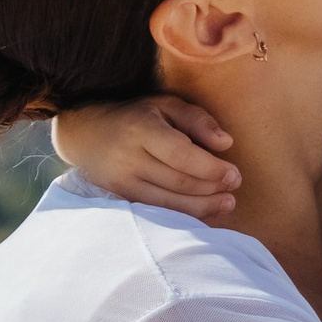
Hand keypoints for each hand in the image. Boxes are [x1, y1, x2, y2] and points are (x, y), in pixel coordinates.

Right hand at [51, 95, 239, 218]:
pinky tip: (203, 213)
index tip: (235, 175)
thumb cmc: (136, 116)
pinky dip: (182, 216)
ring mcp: (120, 183)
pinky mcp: (119, 200)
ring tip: (226, 204)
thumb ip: (197, 120)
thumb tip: (226, 143)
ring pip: (168, 204)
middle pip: (178, 182)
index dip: (211, 169)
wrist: (86, 134)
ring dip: (202, 208)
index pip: (181, 155)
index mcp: (141, 129)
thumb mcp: (165, 105)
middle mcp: (127, 158)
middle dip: (211, 190)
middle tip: (234, 190)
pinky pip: (156, 213)